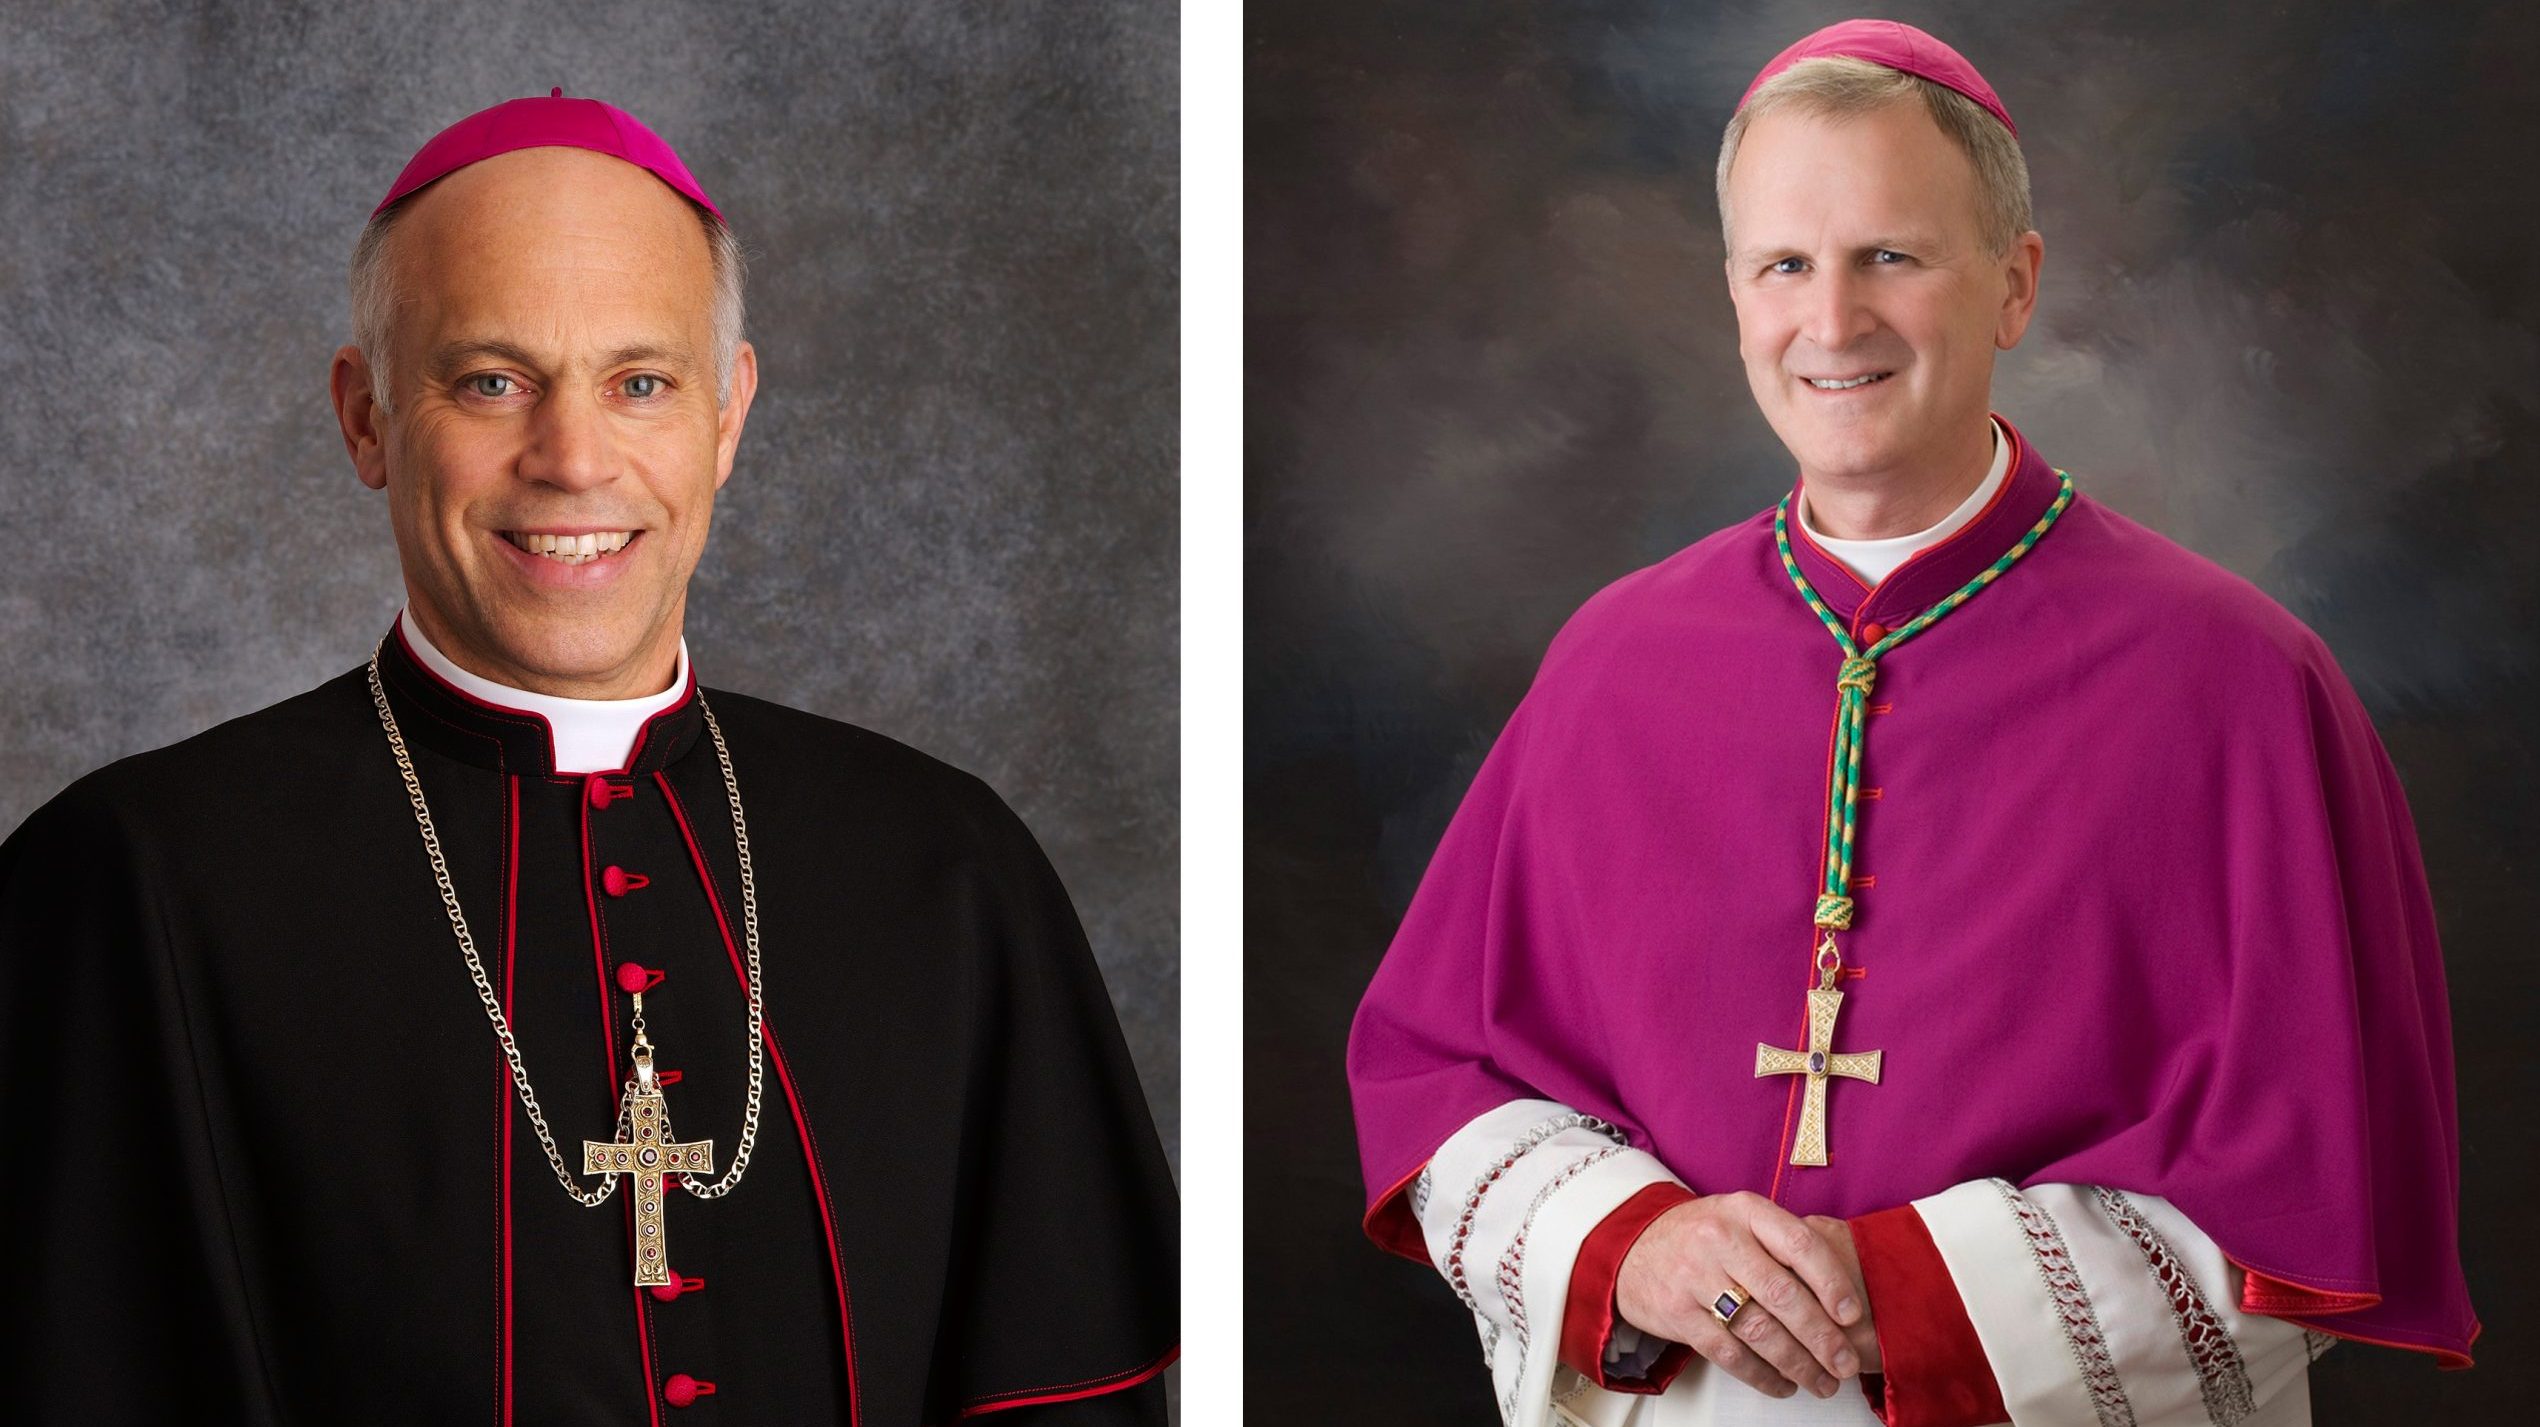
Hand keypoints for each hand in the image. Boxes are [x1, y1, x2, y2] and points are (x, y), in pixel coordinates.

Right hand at [1615, 1191, 1865, 1399]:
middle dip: (1822, 1336)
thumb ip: (1782, 1242)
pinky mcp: (1678, 1314)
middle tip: (1846, 1362)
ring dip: (1798, 1363)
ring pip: (1758, 1330)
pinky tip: (1782, 1384)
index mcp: (1745, 1211)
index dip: (1832, 1282)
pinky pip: (1729, 1353)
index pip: (1799, 1244)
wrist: (1633, 1246)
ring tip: (1822, 1381)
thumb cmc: (1700, 1235)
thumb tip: (1842, 1288)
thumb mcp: (1739, 1218)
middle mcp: (1720, 1240)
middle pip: (1783, 1294)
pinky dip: (1762, 1376)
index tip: (1852, 1313)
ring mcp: (1695, 1277)